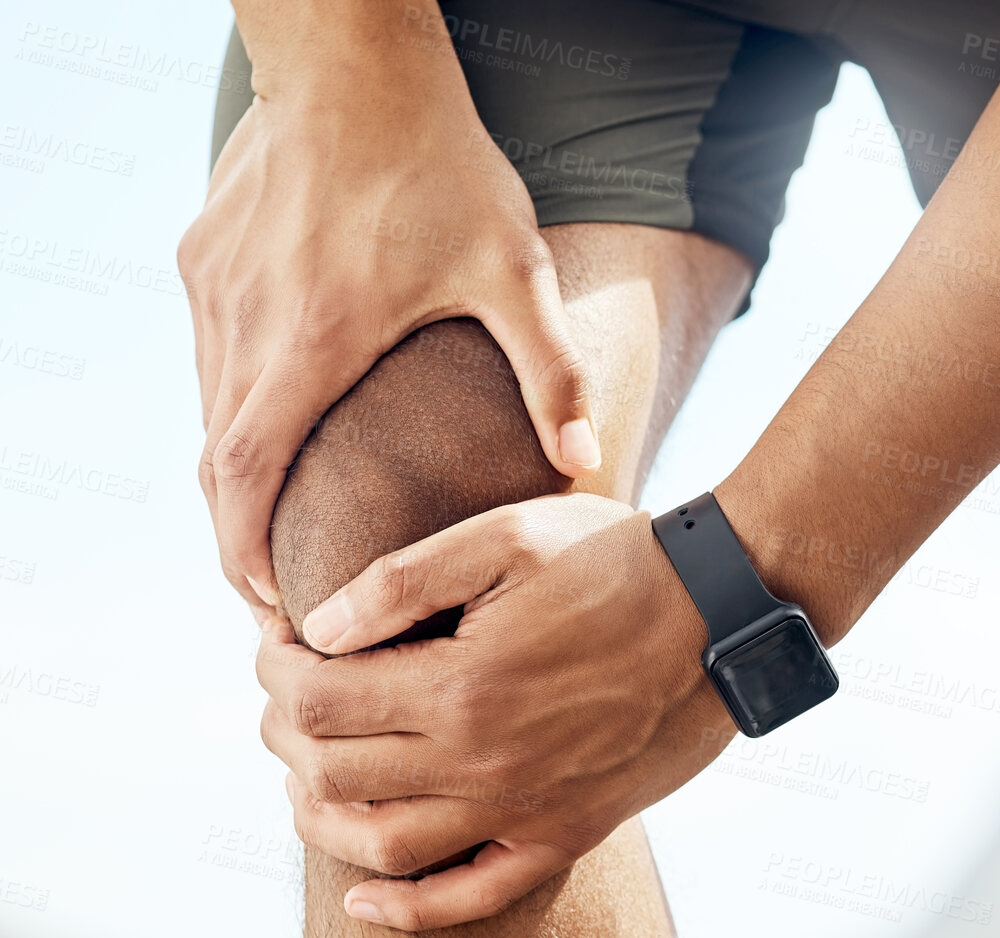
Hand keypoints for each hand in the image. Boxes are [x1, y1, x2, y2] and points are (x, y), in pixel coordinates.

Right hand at [179, 35, 600, 610]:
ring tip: (276, 521)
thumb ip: (550, 372)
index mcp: (313, 342)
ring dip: (232, 472)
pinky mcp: (204, 255)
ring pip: (205, 407)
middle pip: (215, 460)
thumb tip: (585, 462)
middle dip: (237, 535)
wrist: (354, 59)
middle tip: (277, 588)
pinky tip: (277, 419)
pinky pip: (206, 352)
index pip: (247, 478)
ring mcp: (215, 288)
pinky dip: (229, 405)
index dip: (245, 554)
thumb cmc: (440, 165)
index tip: (270, 605)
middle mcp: (246, 324)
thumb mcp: (512, 270)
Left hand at [255, 494, 730, 929]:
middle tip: (288, 690)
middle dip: (285, 729)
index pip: (316, 700)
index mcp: (462, 684)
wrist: (728, 613)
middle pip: (333, 772)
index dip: (273, 669)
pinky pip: (473, 896)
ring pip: (383, 845)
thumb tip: (317, 629)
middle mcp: (485, 762)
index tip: (278, 639)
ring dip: (319, 817)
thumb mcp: (509, 536)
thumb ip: (404, 579)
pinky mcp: (568, 833)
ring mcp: (527, 808)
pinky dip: (408, 910)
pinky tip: (363, 897)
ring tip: (304, 775)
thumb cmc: (621, 560)